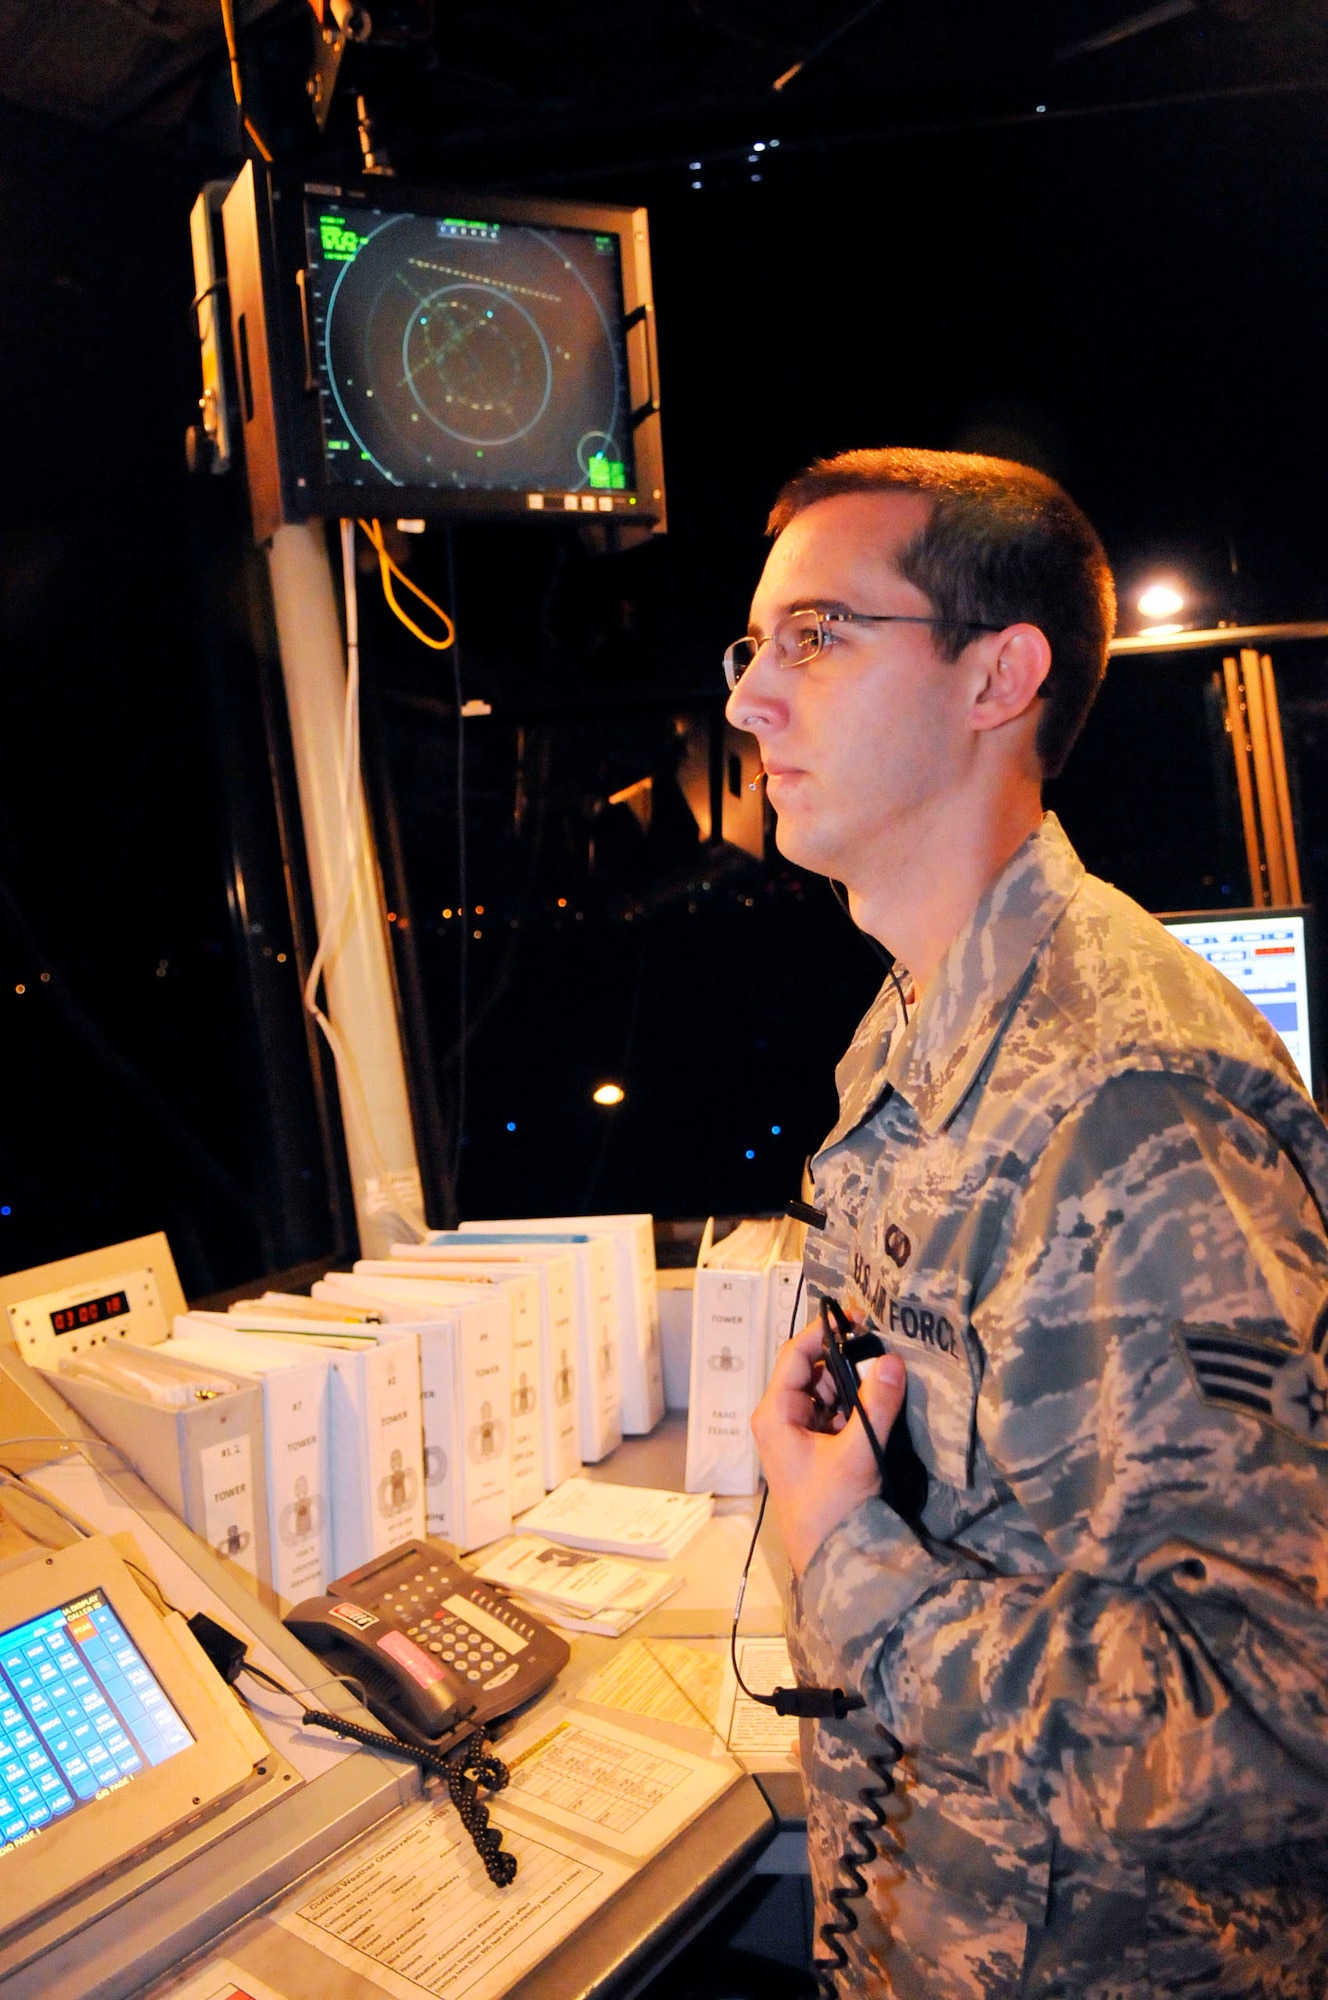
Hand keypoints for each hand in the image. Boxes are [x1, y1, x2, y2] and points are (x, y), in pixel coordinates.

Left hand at [751, 1318, 906, 1578]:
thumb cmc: (830, 1508)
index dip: (824, 1331)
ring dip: (855, 1381)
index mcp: (775, 1413)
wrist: (830, 1558)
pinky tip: (882, 1399)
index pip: (795, 1355)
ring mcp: (800, 1431)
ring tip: (887, 1371)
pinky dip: (857, 1403)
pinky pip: (836, 1411)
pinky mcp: (818, 1446)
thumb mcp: (857, 1454)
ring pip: (828, 1389)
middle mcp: (782, 1416)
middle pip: (813, 1369)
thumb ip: (876, 1406)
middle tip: (884, 1346)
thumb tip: (893, 1361)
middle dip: (847, 1357)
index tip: (859, 1318)